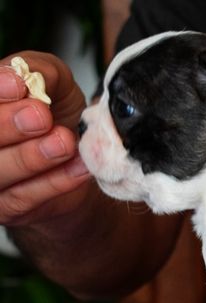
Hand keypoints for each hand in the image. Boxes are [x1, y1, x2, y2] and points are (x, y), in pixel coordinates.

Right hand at [0, 51, 90, 226]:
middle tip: (41, 115)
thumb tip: (26, 74)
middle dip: (7, 125)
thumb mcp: (55, 82)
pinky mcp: (7, 208)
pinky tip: (79, 167)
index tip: (19, 84)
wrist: (80, 160)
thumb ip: (41, 72)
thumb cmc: (59, 115)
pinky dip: (55, 182)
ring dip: (30, 157)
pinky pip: (25, 197)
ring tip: (64, 142)